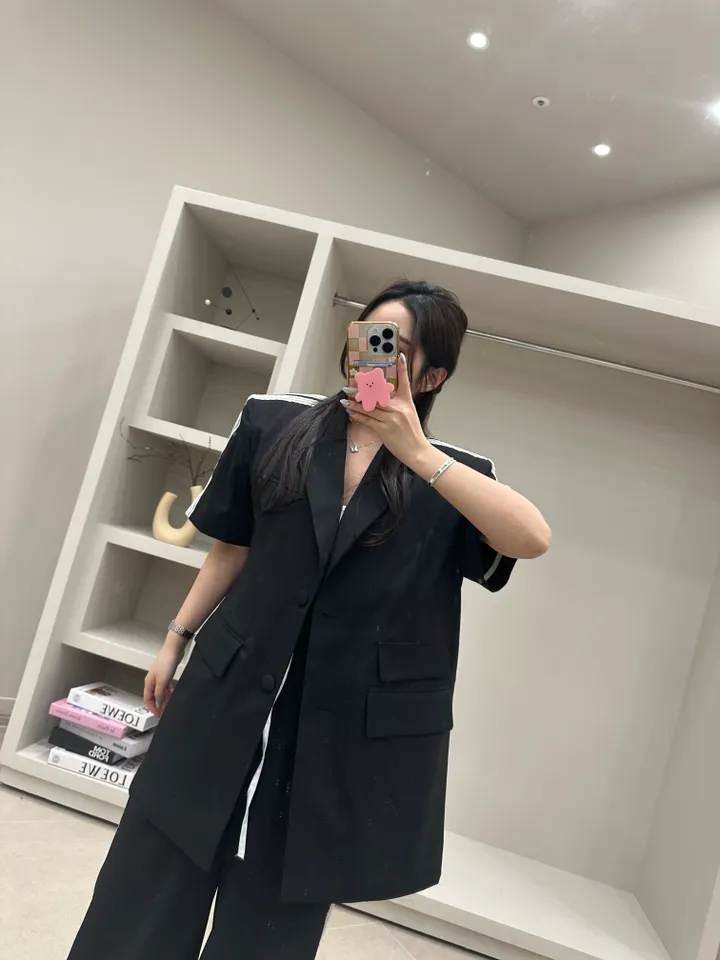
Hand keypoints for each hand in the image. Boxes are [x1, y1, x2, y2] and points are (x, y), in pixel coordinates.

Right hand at [144, 638, 182, 716]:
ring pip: (160, 691)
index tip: (158, 714)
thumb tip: (157, 704)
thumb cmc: (166, 663)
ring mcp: (160, 677)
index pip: (147, 699)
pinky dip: (169, 691)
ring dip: (164, 698)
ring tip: (170, 705)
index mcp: (149, 682)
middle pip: (154, 696)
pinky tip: (173, 694)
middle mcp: (153, 680)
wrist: (174, 650)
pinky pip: (166, 686)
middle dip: (158, 704)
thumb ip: (159, 694)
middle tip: (165, 711)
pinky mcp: (167, 674)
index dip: (152, 708)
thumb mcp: (162, 681)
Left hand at [342, 353, 432, 469]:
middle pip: (379, 395)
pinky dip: (358, 416)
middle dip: (363, 389)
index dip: (403, 369)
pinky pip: (368, 420)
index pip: (405, 382)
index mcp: (407, 402)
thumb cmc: (412, 433)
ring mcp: (391, 419)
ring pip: (370, 407)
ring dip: (355, 403)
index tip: (400, 357)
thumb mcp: (409, 414)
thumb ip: (398, 404)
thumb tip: (382, 396)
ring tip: (345, 399)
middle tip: (351, 385)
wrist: (417, 451)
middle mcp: (399, 409)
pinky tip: (350, 412)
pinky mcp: (384, 430)